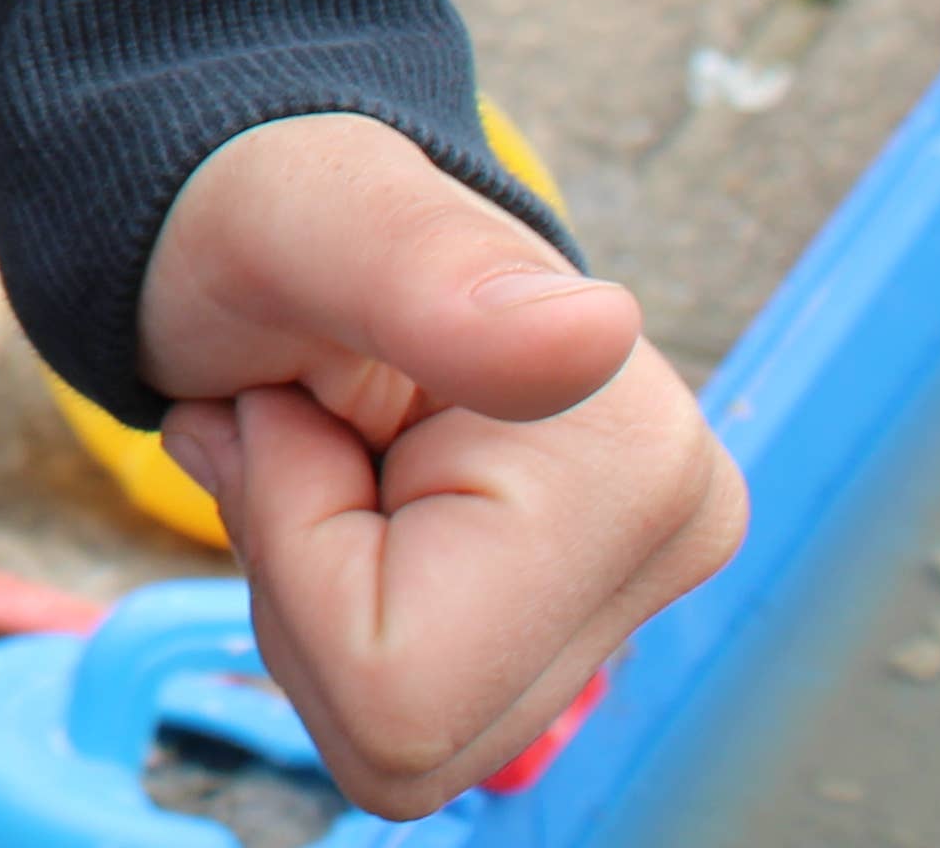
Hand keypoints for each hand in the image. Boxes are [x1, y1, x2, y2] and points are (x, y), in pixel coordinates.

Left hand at [141, 112, 741, 815]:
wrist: (270, 209)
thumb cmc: (269, 207)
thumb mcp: (302, 215)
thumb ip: (429, 273)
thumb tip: (592, 332)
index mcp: (638, 469)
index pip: (397, 687)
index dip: (293, 550)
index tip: (292, 410)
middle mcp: (670, 544)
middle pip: (403, 732)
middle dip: (296, 575)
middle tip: (297, 422)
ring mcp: (623, 593)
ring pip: (396, 733)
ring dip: (303, 582)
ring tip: (321, 439)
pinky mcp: (565, 617)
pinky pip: (397, 708)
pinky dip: (322, 598)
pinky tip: (341, 481)